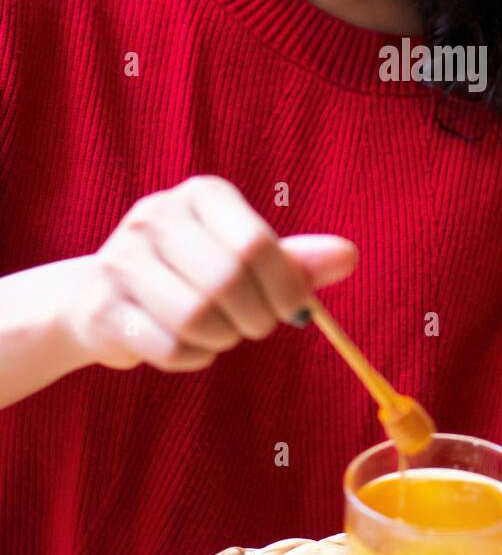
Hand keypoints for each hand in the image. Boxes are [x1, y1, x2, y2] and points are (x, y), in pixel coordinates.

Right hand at [59, 175, 358, 372]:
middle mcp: (157, 215)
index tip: (293, 309)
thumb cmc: (192, 273)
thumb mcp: (244, 257)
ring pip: (197, 318)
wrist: (104, 296)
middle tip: (254, 326)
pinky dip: (192, 358)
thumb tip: (348, 256)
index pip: (257, 244)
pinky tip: (186, 345)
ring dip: (222, 340)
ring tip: (218, 332)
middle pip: (227, 281)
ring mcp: (121, 258)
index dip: (285, 288)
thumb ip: (295, 260)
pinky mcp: (100, 306)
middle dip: (254, 318)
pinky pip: (168, 348)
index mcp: (203, 196)